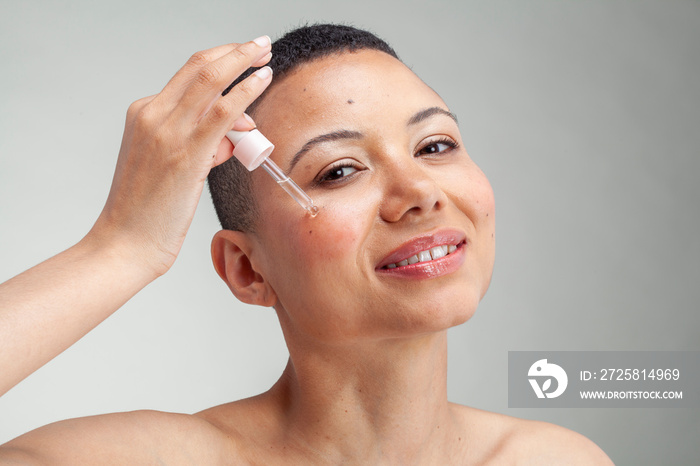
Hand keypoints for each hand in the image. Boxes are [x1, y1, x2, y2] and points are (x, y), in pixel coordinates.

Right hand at [89, 37, 272, 275]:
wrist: (125, 243)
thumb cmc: (149, 211)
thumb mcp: (171, 166)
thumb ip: (201, 143)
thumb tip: (232, 133)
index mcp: (142, 113)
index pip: (186, 75)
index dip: (219, 59)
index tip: (241, 55)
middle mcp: (151, 114)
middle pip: (199, 67)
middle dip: (234, 51)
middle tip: (261, 44)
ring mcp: (166, 130)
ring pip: (211, 80)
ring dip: (243, 61)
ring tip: (266, 56)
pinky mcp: (185, 152)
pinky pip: (222, 111)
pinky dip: (246, 91)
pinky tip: (263, 81)